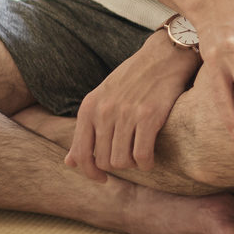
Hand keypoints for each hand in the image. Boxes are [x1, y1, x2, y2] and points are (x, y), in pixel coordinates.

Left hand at [64, 30, 200, 181]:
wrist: (163, 55)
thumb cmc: (134, 79)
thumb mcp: (102, 99)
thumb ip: (86, 130)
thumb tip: (69, 163)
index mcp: (89, 107)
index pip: (81, 154)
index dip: (90, 173)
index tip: (103, 178)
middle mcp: (104, 111)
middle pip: (104, 161)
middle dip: (117, 165)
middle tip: (129, 157)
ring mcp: (125, 114)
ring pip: (122, 162)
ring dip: (133, 165)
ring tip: (141, 155)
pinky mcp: (148, 117)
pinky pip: (142, 156)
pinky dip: (147, 163)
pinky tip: (151, 158)